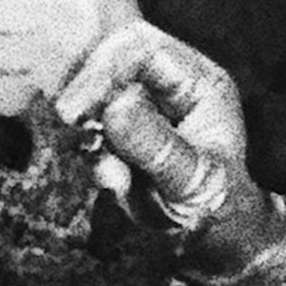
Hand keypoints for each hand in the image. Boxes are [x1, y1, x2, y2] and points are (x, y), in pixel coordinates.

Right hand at [55, 17, 268, 242]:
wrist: (209, 236)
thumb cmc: (216, 205)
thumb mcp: (192, 180)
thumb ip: (156, 145)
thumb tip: (115, 106)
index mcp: (198, 82)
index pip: (142, 48)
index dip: (104, 69)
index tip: (77, 108)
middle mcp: (168, 86)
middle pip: (110, 60)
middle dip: (86, 93)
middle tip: (69, 124)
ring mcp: (141, 106)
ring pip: (93, 95)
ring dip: (89, 132)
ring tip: (115, 176)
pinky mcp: (118, 131)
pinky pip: (88, 131)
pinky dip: (91, 157)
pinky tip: (116, 184)